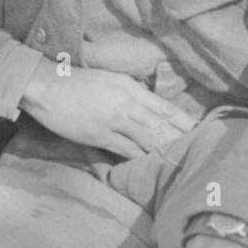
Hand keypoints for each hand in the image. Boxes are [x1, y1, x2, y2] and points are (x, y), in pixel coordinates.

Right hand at [19, 60, 196, 156]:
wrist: (46, 86)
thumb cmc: (77, 82)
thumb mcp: (111, 80)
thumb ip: (132, 93)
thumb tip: (149, 106)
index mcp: (131, 88)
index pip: (165, 107)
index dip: (183, 121)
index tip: (200, 131)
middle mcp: (127, 104)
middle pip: (161, 126)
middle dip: (180, 140)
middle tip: (199, 151)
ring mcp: (114, 121)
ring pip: (147, 139)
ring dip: (164, 152)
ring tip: (181, 162)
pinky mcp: (100, 136)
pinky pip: (126, 150)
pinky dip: (140, 158)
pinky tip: (151, 167)